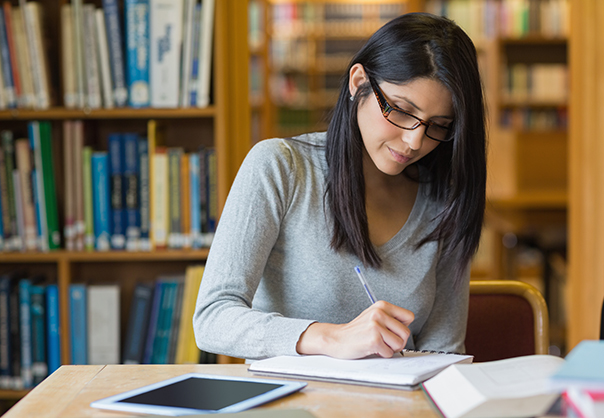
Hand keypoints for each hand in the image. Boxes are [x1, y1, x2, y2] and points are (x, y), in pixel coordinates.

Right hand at [296, 300, 413, 358]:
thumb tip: (408, 328)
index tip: (391, 331)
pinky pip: (389, 353)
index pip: (409, 316)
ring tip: (378, 344)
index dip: (402, 327)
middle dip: (397, 341)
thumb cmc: (358, 331)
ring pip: (399, 344)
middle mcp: (379, 313)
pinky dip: (381, 354)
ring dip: (389, 348)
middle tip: (384, 341)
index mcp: (382, 305)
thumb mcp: (374, 317)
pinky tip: (371, 348)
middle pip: (406, 333)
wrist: (337, 339)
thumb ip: (391, 318)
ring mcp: (376, 326)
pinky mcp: (373, 339)